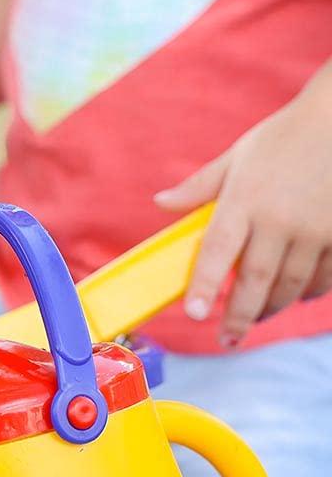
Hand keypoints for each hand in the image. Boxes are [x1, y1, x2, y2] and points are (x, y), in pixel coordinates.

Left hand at [154, 70, 331, 345]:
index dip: (205, 285)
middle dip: (239, 316)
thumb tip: (161, 203)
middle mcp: (278, 219)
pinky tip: (295, 297)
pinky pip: (325, 276)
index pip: (218, 251)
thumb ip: (199, 187)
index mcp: (244, 199)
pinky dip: (309, 292)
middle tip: (226, 339)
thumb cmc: (284, 137)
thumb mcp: (237, 156)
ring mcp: (315, 228)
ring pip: (291, 285)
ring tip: (254, 319)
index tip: (193, 314)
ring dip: (271, 308)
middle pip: (255, 280)